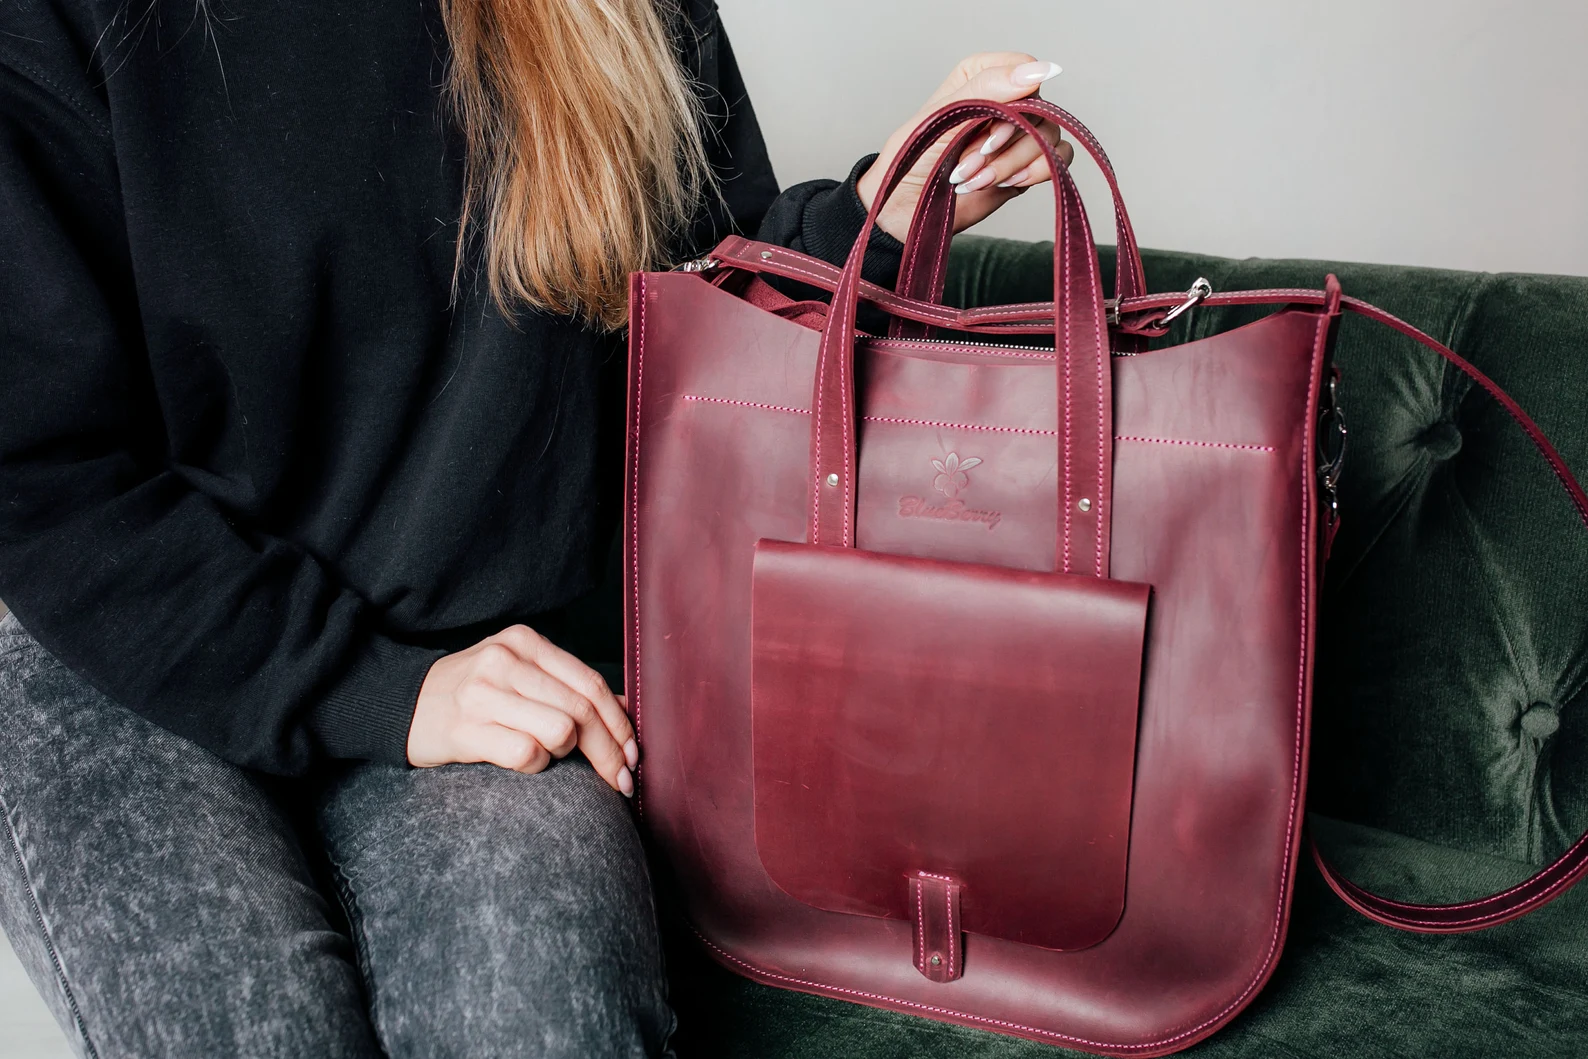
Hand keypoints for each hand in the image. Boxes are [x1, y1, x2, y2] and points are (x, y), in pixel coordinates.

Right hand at [407, 625, 638, 795]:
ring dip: (565, 753)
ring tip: (549, 756)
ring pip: (561, 730)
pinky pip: (527, 754)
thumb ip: (567, 685)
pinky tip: (523, 763)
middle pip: (582, 710)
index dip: (621, 724)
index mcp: (525, 642)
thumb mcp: (519, 674)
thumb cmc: (472, 695)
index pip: (591, 683)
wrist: (403, 706)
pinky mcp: (466, 729)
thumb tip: (624, 707)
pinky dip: (536, 765)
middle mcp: (505, 661)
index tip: (634, 755)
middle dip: (610, 752)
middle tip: (622, 781)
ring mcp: (483, 693)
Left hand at [856, 53, 1076, 241]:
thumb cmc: (915, 157)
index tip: (987, 127)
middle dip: (1004, 143)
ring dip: (1010, 164)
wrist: (908, 206)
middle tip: (970, 162)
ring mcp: (1019, 133)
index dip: (1014, 102)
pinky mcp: (1028, 162)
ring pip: (1048, 136)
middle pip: (1039, 108)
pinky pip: (1058, 158)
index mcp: (982, 77)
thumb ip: (990, 89)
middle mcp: (1005, 101)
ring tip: (976, 178)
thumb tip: (1042, 71)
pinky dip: (1033, 174)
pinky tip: (1003, 183)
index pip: (1024, 70)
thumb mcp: (946, 115)